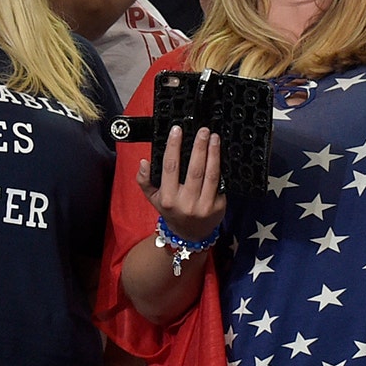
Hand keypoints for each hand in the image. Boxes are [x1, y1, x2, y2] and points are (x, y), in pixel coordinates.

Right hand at [137, 125, 226, 242]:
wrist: (190, 234)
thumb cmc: (172, 210)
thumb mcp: (153, 198)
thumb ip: (144, 180)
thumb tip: (144, 162)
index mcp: (168, 199)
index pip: (170, 168)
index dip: (174, 147)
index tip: (177, 130)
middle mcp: (186, 203)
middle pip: (194, 169)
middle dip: (199, 147)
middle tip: (203, 130)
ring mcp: (204, 206)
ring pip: (211, 175)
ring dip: (214, 154)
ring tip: (214, 138)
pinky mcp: (218, 207)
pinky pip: (220, 183)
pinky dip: (221, 166)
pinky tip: (221, 154)